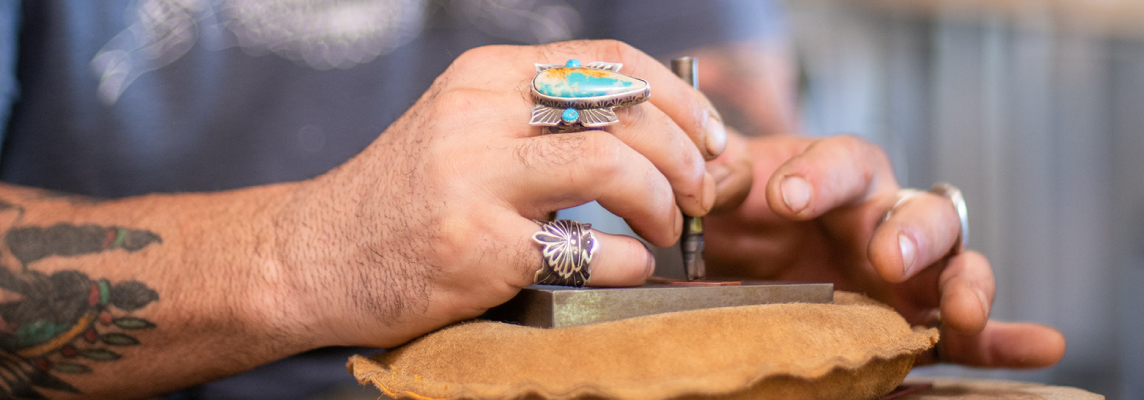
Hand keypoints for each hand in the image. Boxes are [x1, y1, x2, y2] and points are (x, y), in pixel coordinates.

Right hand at [272, 40, 729, 347]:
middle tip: (697, 194)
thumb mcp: (464, 126)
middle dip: (685, 156)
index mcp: (485, 75)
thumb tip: (654, 127)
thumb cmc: (406, 195)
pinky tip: (629, 268)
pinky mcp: (477, 248)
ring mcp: (475, 180)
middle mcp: (479, 114)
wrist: (315, 254)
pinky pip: (589, 249)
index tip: (710, 137)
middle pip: (625, 111)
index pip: (612, 60)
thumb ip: (540, 116)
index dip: (680, 98)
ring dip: (662, 203)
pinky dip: (631, 262)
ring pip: (613, 165)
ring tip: (665, 230)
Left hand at [705, 134, 1065, 368]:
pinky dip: (1006, 339)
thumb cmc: (742, 217)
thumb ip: (723, 180)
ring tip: (963, 309)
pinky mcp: (922, 317)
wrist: (743, 261)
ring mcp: (913, 270)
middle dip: (911, 233)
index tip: (786, 197)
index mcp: (840, 177)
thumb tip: (712, 183)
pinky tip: (1042, 345)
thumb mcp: (726, 194)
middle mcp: (886, 217)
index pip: (845, 161)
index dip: (820, 175)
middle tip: (885, 258)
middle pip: (921, 211)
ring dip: (967, 282)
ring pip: (959, 262)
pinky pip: (974, 329)